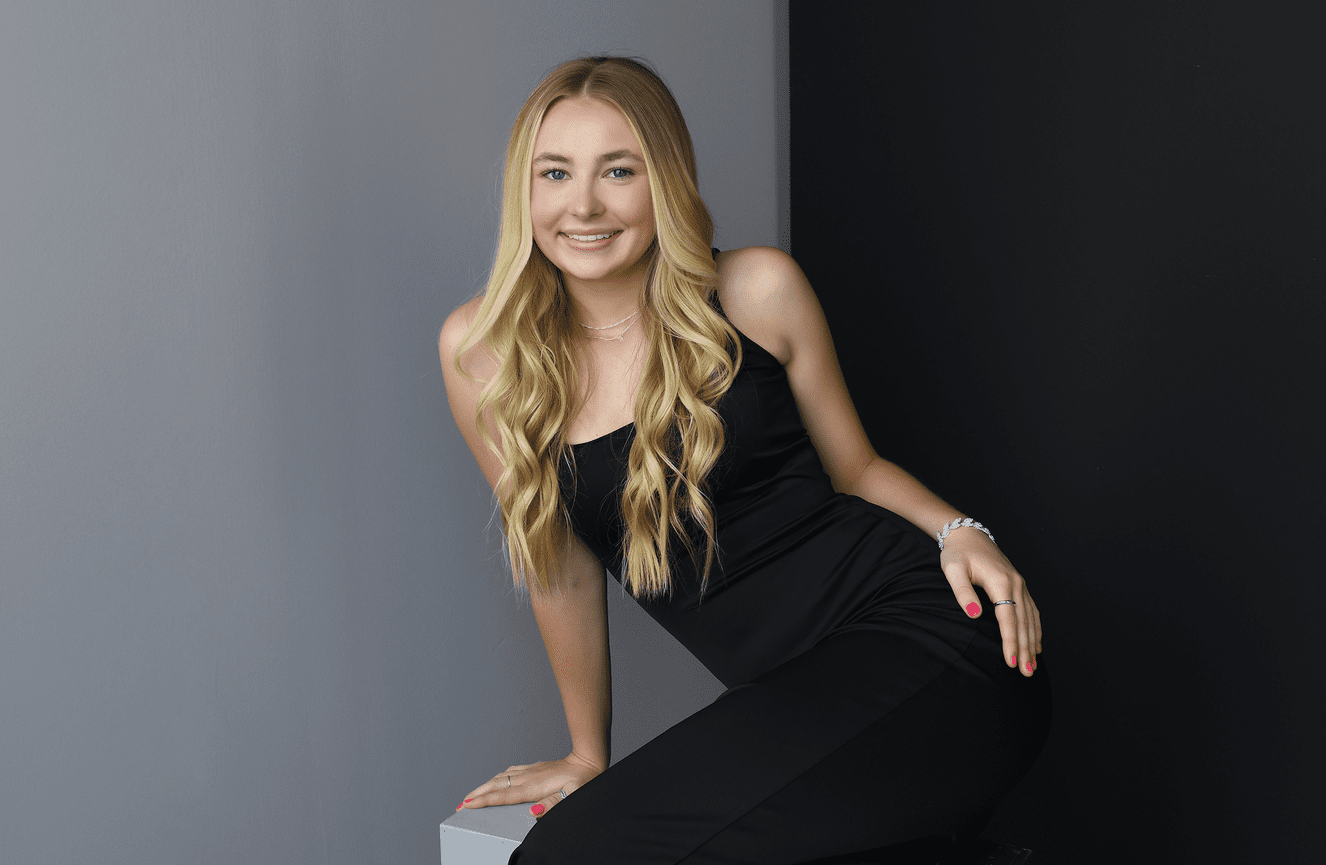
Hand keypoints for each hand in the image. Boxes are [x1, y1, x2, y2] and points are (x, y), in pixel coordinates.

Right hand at [456, 751, 603, 818]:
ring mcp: (531, 771)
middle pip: (496, 785)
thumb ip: (552, 804)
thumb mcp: (572, 795)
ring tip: (472, 795)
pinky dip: (498, 778)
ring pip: (501, 778)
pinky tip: (497, 780)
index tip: (467, 804)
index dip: (484, 800)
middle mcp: (528, 777)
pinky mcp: (536, 768)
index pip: (503, 795)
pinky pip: (511, 772)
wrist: (589, 760)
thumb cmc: (584, 780)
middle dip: (477, 794)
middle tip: (460, 804)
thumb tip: (532, 812)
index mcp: (534, 786)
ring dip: (485, 786)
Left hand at [939, 527, 1042, 676]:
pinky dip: (1035, 630)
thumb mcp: (952, 570)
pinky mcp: (1019, 586)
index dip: (1011, 641)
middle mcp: (1016, 583)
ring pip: (1031, 619)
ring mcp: (1020, 584)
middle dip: (1025, 649)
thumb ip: (963, 592)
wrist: (968, 535)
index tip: (1011, 662)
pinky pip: (1032, 611)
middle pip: (1023, 622)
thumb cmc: (957, 553)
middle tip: (1026, 673)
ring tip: (1033, 666)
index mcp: (1001, 581)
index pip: (1008, 618)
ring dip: (1033, 643)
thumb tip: (975, 616)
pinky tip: (1036, 645)